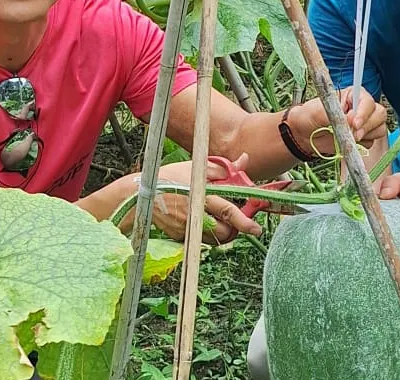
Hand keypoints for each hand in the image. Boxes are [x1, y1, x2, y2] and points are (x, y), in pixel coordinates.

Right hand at [141, 154, 263, 244]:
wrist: (142, 194)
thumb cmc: (171, 177)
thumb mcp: (197, 168)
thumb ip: (224, 168)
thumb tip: (245, 160)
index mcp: (201, 197)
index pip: (228, 212)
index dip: (245, 222)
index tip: (256, 228)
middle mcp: (195, 216)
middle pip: (225, 232)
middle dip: (235, 228)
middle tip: (237, 219)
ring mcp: (187, 229)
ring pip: (215, 239)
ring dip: (223, 232)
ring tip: (220, 218)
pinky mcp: (180, 237)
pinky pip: (201, 240)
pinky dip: (208, 233)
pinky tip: (204, 220)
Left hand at [290, 86, 387, 157]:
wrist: (303, 135)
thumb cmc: (309, 117)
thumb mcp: (317, 111)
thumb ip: (335, 114)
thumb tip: (350, 122)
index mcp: (352, 95)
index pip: (367, 101)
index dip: (363, 112)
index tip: (353, 123)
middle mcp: (361, 107)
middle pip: (379, 114)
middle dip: (368, 125)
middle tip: (354, 134)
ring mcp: (364, 122)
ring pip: (379, 128)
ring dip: (367, 135)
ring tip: (350, 139)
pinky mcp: (362, 137)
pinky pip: (372, 141)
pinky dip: (363, 144)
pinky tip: (350, 143)